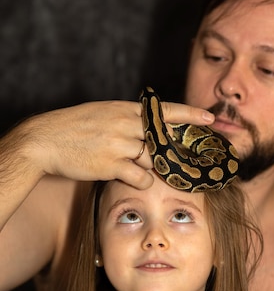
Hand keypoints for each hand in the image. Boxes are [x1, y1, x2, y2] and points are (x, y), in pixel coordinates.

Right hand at [18, 99, 213, 189]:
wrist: (46, 140)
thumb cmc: (74, 127)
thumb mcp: (103, 113)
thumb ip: (128, 120)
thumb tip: (149, 130)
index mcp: (126, 109)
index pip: (166, 110)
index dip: (191, 114)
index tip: (210, 118)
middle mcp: (127, 125)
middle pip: (165, 141)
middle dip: (176, 153)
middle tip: (185, 161)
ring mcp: (120, 145)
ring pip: (155, 161)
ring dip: (154, 169)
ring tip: (141, 168)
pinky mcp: (112, 165)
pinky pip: (141, 178)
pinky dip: (140, 181)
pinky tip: (129, 178)